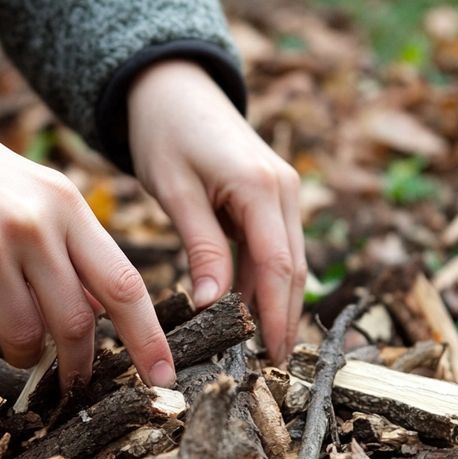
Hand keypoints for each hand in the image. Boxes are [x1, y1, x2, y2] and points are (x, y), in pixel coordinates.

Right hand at [0, 48, 174, 388]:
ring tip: (4, 331)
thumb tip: (98, 313)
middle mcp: (35, 225)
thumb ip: (69, 249)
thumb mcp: (33, 194)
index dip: (148, 338)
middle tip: (70, 383)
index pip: (123, 285)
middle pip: (75, 323)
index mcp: (67, 206)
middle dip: (76, 365)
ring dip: (18, 351)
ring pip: (22, 335)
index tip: (165, 378)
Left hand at [128, 60, 305, 362]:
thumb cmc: (165, 133)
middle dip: (283, 319)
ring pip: (288, 261)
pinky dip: (264, 281)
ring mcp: (285, 192)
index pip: (277, 267)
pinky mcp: (274, 197)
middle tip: (268, 369)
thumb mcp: (175, 191)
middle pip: (292, 269)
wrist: (173, 88)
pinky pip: (275, 247)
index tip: (269, 360)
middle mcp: (285, 190)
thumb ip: (200, 247)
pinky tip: (247, 312)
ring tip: (257, 351)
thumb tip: (211, 305)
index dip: (275, 317)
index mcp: (260, 188)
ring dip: (275, 304)